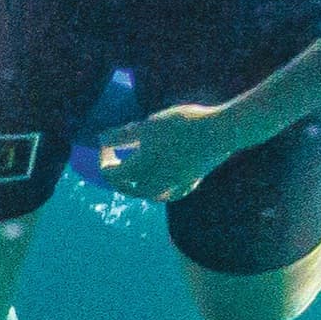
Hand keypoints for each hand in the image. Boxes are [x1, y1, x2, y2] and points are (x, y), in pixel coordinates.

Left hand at [85, 99, 243, 204]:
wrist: (220, 132)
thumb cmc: (181, 125)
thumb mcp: (147, 126)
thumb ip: (122, 135)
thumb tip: (101, 138)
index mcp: (139, 172)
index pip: (110, 172)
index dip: (104, 156)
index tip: (107, 139)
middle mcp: (153, 186)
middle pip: (126, 187)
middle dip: (116, 173)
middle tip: (115, 156)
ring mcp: (173, 188)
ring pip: (146, 194)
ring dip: (136, 183)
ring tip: (135, 168)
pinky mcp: (190, 184)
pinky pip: (169, 193)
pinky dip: (159, 187)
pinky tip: (161, 181)